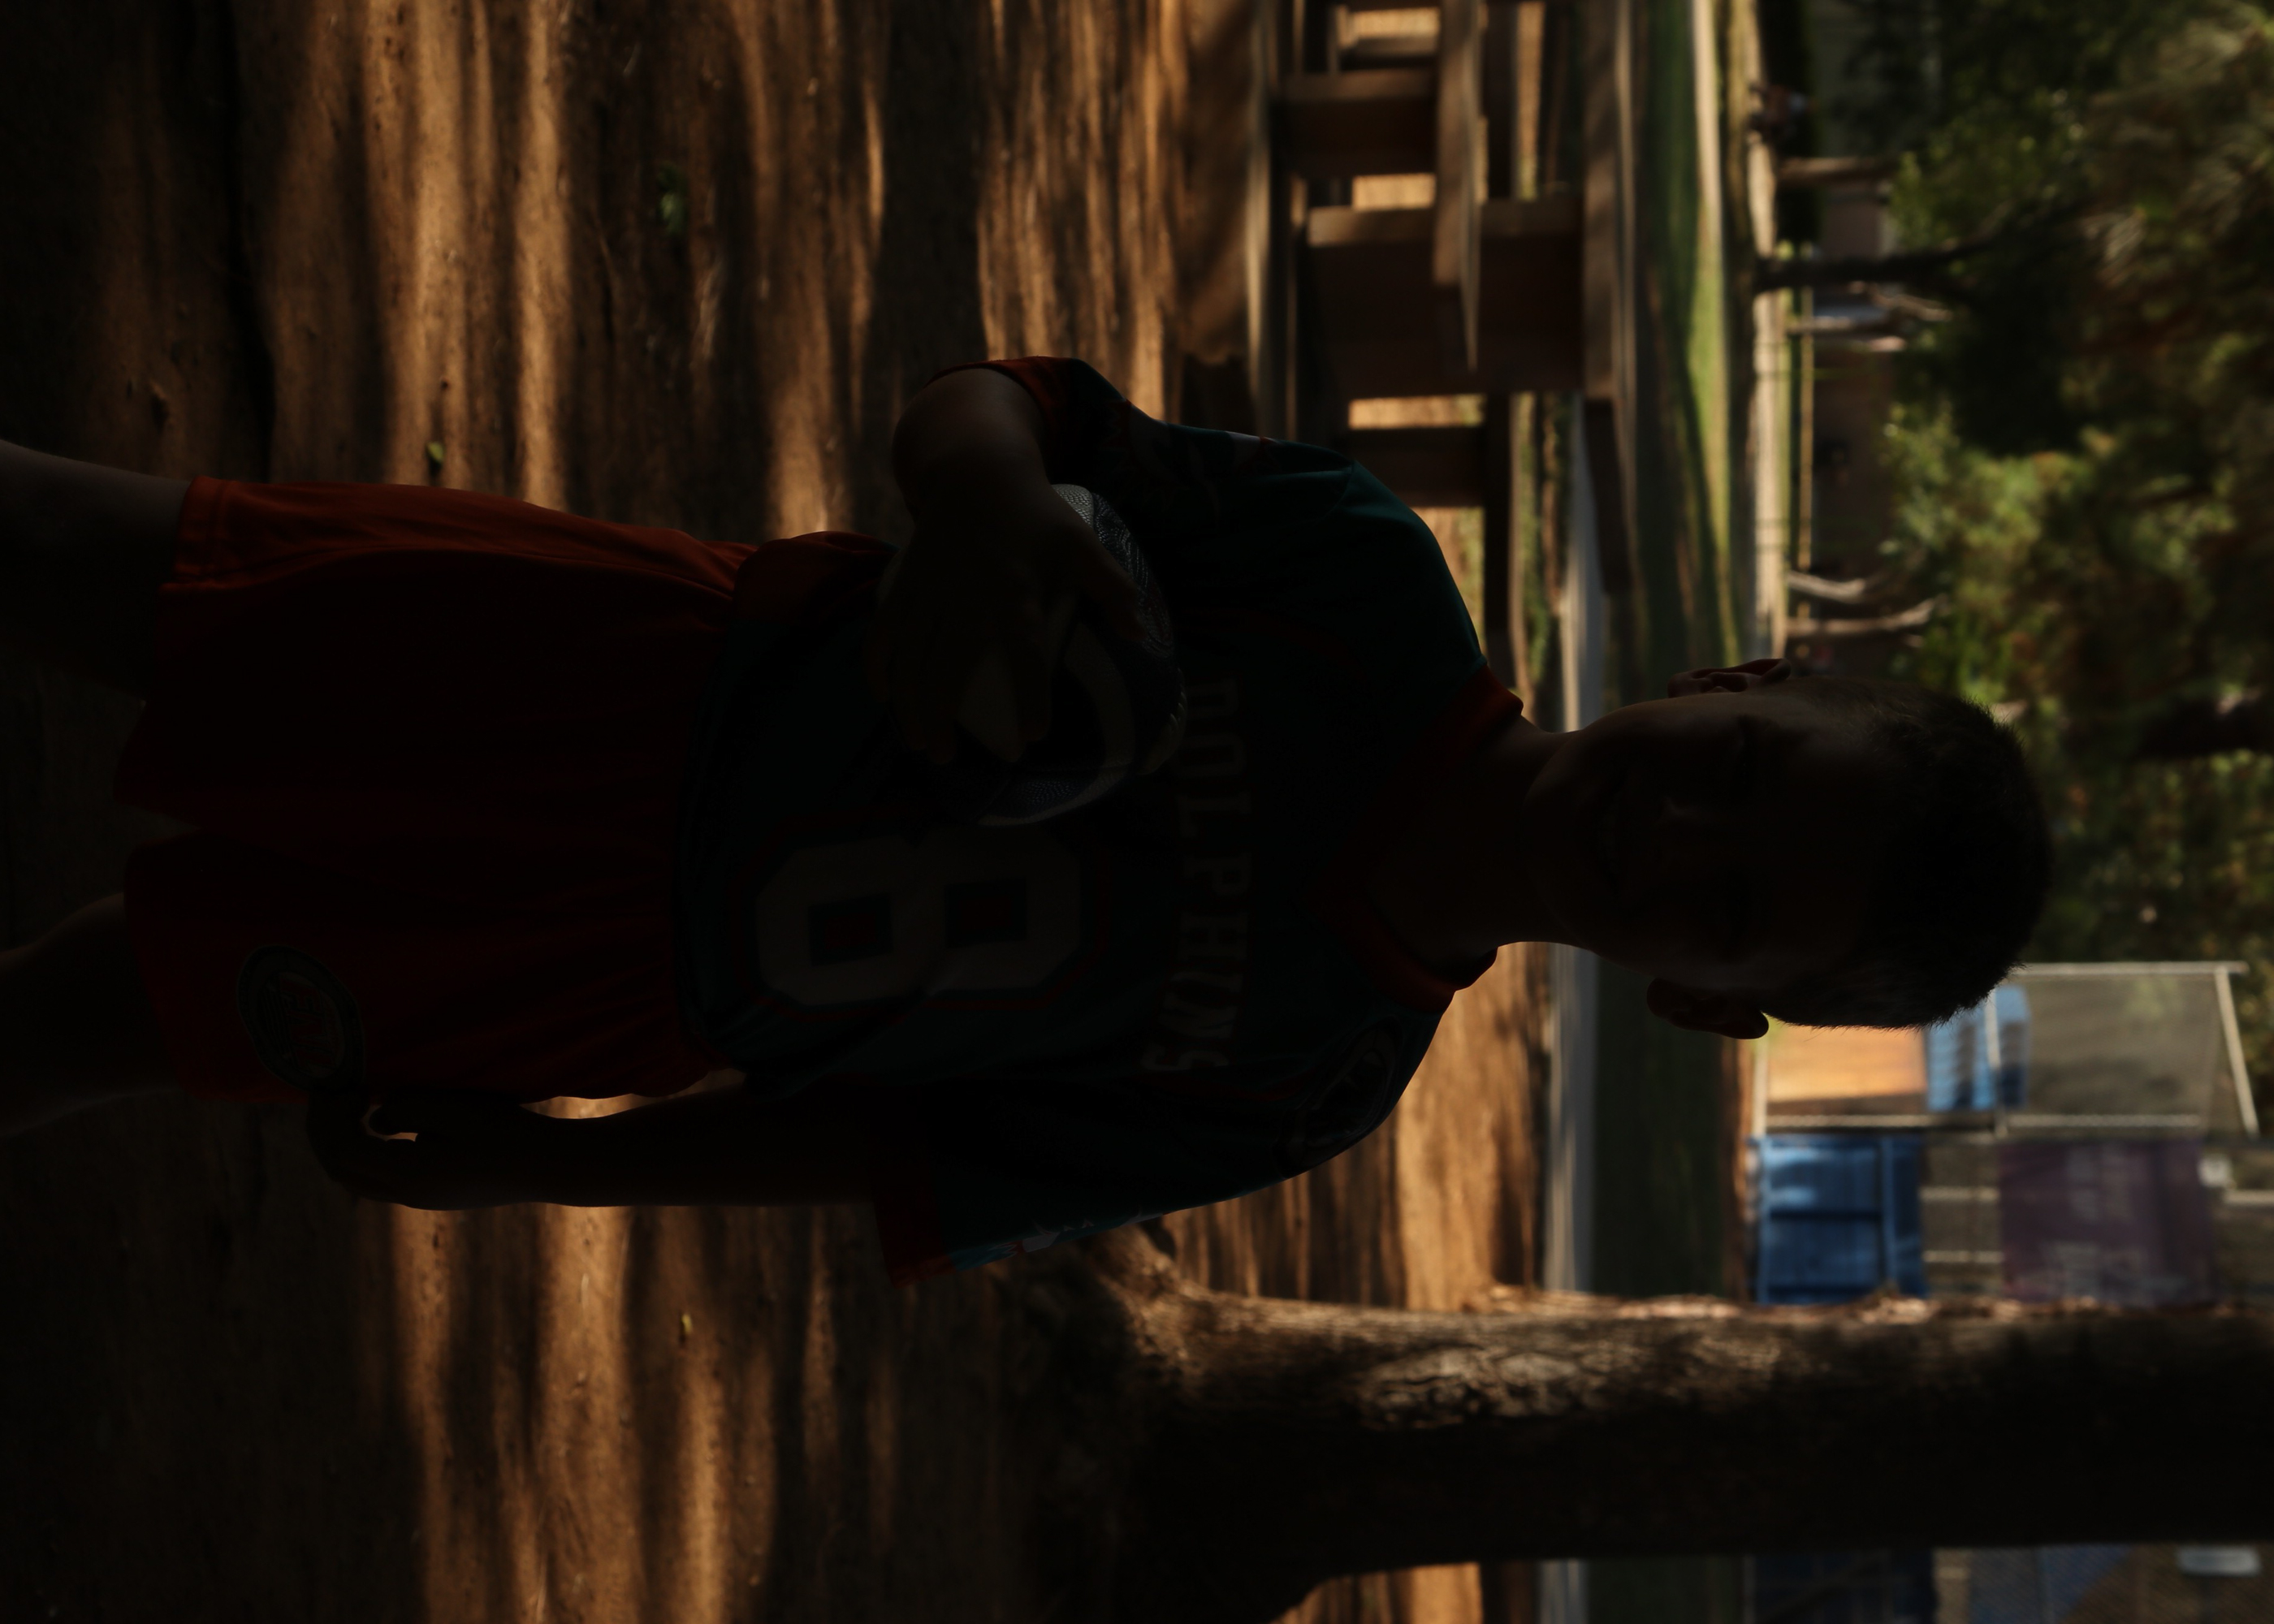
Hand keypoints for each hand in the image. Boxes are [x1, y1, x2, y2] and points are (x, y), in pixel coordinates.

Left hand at [305, 1088, 569, 1208]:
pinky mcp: (433, 1194)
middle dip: (325, 1131)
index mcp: (406, 1174)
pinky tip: (382, 1124)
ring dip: (343, 1143)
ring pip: (358, 1178)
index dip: (329, 1114)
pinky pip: (381, 1177)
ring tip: (351, 1106)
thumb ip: (403, 1108)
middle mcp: (405, 1195)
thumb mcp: (449, 1108)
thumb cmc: (502, 1132)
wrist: (547, 1165)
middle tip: (332, 1092)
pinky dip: (366, 1151)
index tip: (345, 1082)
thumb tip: (375, 1119)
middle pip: (340, 1170)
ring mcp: (419, 1199)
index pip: (341, 1148)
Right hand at [866, 487, 1141, 763]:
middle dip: (943, 717)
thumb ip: (1111, 587)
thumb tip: (1141, 634)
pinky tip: (884, 700)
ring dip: (910, 705)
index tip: (1033, 736)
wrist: (976, 470)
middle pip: (947, 666)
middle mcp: (966, 595)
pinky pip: (883, 632)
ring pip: (909, 657)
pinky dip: (878, 666)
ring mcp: (929, 591)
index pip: (1023, 651)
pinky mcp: (905, 585)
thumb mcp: (1080, 543)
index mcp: (1014, 589)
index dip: (1029, 694)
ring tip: (921, 745)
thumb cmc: (1035, 514)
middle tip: (949, 760)